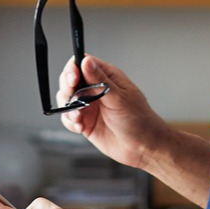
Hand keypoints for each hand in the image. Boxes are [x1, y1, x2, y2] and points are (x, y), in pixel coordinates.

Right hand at [55, 52, 166, 171]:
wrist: (143, 146)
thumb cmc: (139, 120)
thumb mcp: (119, 98)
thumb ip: (100, 81)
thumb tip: (86, 61)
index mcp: (107, 77)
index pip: (82, 63)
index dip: (73, 69)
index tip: (72, 80)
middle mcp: (96, 89)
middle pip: (69, 80)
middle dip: (67, 90)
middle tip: (72, 100)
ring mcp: (89, 105)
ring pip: (66, 99)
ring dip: (68, 108)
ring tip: (79, 117)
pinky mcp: (85, 121)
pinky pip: (68, 117)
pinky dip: (70, 122)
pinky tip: (80, 127)